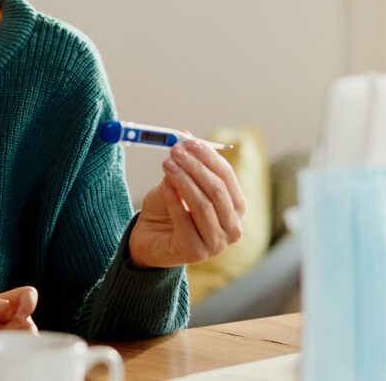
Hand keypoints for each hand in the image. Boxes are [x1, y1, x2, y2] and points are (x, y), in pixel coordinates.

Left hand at [0, 286, 38, 354]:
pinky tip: (2, 352)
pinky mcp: (22, 348)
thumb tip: (6, 304)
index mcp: (10, 303)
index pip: (29, 294)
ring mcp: (22, 334)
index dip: (29, 303)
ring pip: (28, 340)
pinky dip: (14, 353)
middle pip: (29, 324)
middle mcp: (19, 317)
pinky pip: (27, 351)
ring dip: (10, 343)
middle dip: (11, 332)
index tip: (19, 317)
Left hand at [130, 140, 246, 268]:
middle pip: (217, 190)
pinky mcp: (195, 252)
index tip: (189, 141)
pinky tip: (164, 183)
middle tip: (175, 151)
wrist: (150, 240)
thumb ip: (185, 163)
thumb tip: (184, 133)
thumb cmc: (169, 211)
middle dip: (196, 167)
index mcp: (236, 208)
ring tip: (167, 163)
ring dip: (184, 180)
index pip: (227, 177)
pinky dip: (174, 198)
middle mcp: (232, 228)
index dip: (208, 157)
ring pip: (203, 205)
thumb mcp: (178, 183)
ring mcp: (216, 244)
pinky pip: (184, 220)